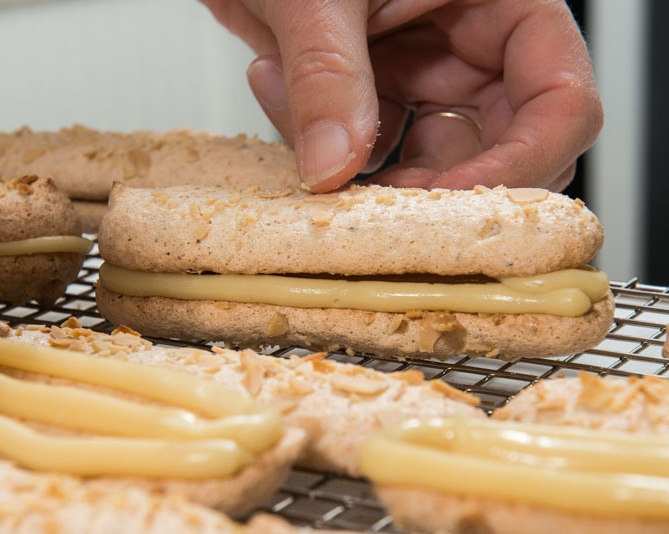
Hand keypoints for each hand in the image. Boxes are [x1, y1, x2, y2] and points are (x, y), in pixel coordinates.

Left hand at [200, 0, 601, 192]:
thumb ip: (327, 75)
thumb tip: (333, 165)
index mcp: (503, 0)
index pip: (560, 100)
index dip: (520, 163)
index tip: (452, 203)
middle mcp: (477, 42)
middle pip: (504, 146)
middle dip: (442, 188)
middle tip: (379, 208)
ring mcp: (430, 70)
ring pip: (433, 160)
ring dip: (374, 175)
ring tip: (309, 139)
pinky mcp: (383, 90)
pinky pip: (375, 149)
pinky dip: (331, 150)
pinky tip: (279, 94)